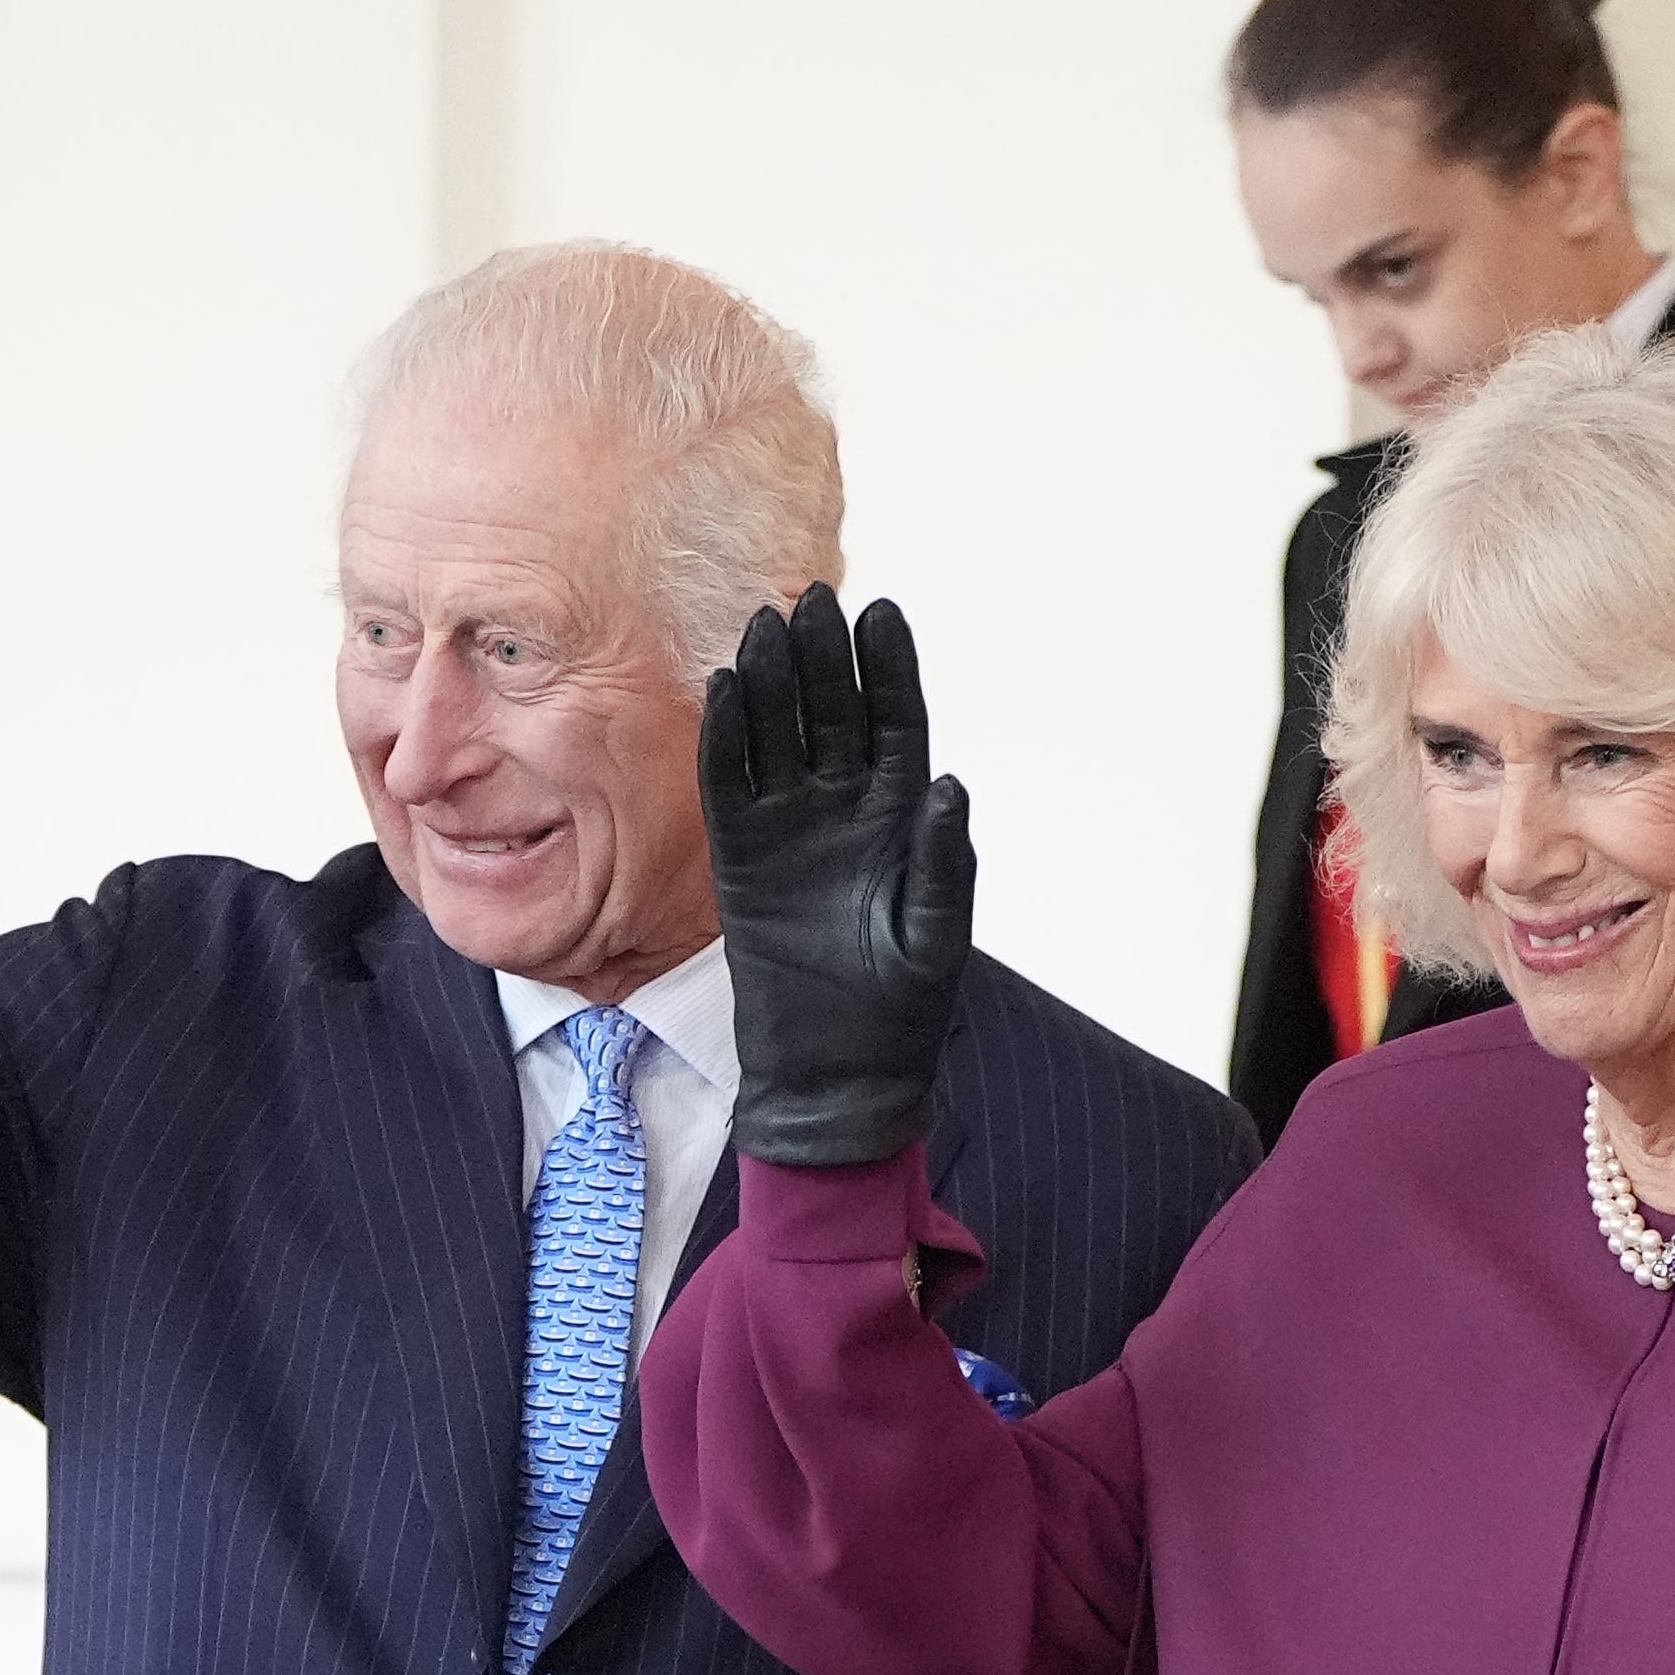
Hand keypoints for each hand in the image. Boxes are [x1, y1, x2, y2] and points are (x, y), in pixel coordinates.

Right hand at [701, 584, 974, 1166]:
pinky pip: (728, 785)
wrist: (835, 1075)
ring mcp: (791, 829)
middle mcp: (847, 810)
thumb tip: (951, 784)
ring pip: (778, 737)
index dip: (890, 669)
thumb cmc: (900, 1013)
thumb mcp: (936, 937)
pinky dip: (725, 740)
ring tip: (763, 626)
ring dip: (771, 682)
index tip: (882, 613)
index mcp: (905, 817)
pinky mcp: (741, 857)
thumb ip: (943, 862)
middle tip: (810, 599)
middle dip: (824, 658)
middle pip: (834, 714)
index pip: (898, 723)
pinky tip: (722, 689)